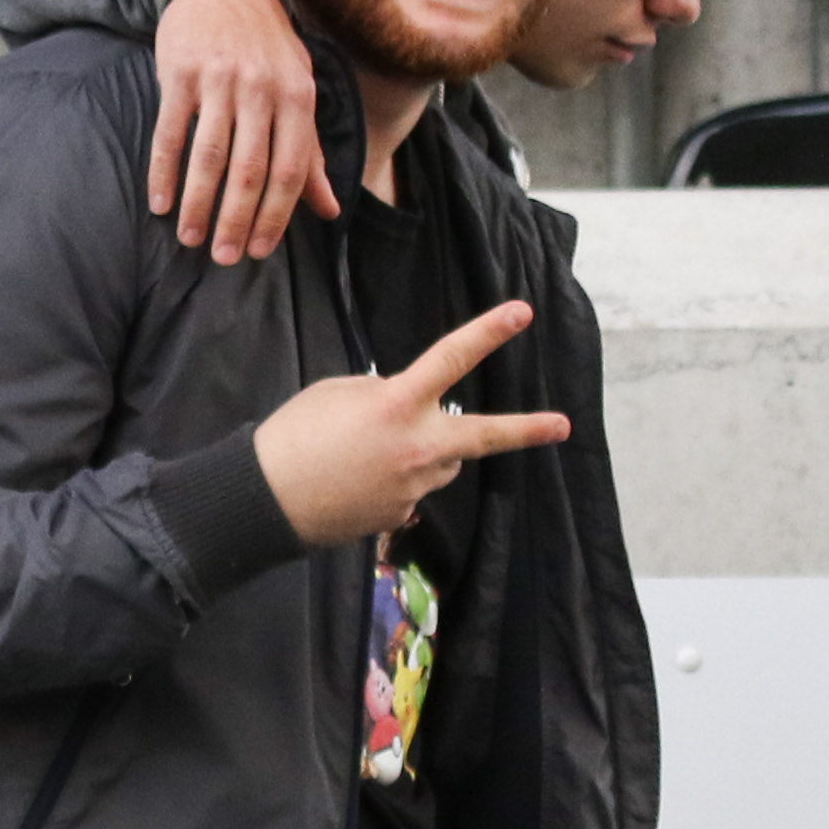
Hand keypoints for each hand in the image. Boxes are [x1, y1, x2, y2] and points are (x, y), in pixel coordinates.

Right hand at [148, 0, 339, 263]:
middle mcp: (261, 89)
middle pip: (249, 169)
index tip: (259, 251)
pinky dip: (163, 171)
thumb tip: (330, 210)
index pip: (290, 170)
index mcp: (297, 98)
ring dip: (198, 204)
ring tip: (190, 239)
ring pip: (208, 155)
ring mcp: (219, 80)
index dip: (275, 215)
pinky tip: (159, 202)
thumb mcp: (299, 90)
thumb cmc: (267, 48)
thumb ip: (310, 152)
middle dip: (236, 220)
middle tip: (225, 258)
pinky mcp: (180, 72)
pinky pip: (169, 132)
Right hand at [254, 303, 567, 545]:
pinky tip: (358, 481)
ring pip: (442, 462)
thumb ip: (387, 395)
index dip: (490, 331)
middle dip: (527, 430)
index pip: (453, 357)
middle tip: (562, 426)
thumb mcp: (340, 394)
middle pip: (485, 436)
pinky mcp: (402, 515)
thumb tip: (411, 409)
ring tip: (370, 454)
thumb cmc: (296, 435)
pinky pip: (412, 491)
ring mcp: (415, 486)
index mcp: (399, 403)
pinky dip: (395, 482)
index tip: (522, 312)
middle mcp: (418, 447)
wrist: (266, 500)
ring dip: (425, 453)